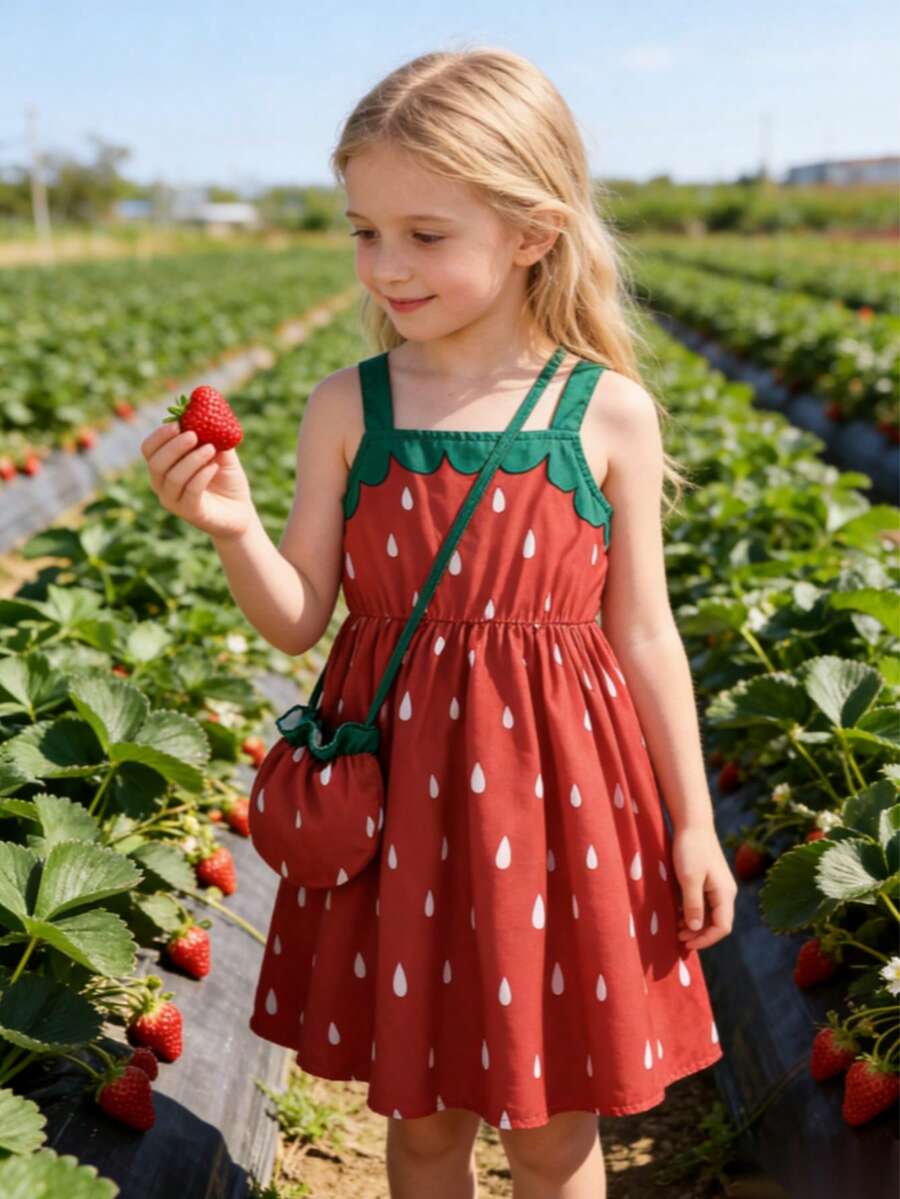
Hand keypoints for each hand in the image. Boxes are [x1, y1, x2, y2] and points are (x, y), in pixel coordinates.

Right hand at [141, 423, 255, 541]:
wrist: (241, 510)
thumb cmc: (226, 479)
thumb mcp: (221, 452)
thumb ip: (212, 434)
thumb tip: (204, 409)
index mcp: (164, 467)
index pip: (148, 450)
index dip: (159, 436)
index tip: (177, 423)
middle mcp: (163, 485)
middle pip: (156, 463)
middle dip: (173, 446)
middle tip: (193, 434)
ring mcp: (174, 502)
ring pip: (173, 477)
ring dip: (192, 459)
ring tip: (211, 449)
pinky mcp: (191, 514)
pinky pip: (190, 492)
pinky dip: (201, 476)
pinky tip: (214, 467)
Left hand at [671, 823, 736, 950]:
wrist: (692, 823)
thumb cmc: (690, 849)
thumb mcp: (689, 878)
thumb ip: (693, 904)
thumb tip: (695, 929)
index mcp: (725, 893)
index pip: (722, 927)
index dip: (705, 939)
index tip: (686, 943)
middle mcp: (725, 893)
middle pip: (717, 923)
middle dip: (699, 934)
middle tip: (678, 938)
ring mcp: (718, 887)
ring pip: (711, 914)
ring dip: (695, 924)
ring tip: (676, 928)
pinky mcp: (709, 881)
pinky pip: (705, 904)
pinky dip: (694, 912)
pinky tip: (679, 914)